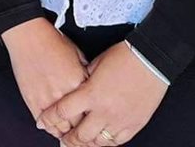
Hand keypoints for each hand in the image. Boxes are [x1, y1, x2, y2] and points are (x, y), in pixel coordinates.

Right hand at [1, 19, 87, 132]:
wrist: (28, 36)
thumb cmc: (52, 41)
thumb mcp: (78, 55)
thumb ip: (86, 75)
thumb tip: (91, 88)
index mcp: (78, 82)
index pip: (90, 111)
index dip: (92, 118)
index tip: (93, 120)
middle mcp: (64, 94)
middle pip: (77, 124)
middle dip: (80, 129)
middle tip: (83, 131)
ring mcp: (47, 99)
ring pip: (60, 128)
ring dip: (65, 132)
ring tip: (69, 132)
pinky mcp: (33, 101)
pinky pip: (43, 123)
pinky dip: (49, 128)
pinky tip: (54, 127)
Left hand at [39, 41, 167, 145]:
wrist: (152, 59)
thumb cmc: (124, 56)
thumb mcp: (95, 64)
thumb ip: (82, 79)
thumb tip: (74, 88)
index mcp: (91, 93)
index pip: (62, 112)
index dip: (49, 119)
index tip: (42, 122)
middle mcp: (104, 110)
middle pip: (78, 135)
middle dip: (67, 139)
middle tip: (61, 140)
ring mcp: (120, 120)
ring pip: (97, 143)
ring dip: (85, 144)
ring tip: (78, 143)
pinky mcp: (134, 124)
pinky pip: (116, 142)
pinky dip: (105, 143)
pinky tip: (99, 141)